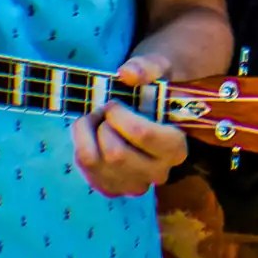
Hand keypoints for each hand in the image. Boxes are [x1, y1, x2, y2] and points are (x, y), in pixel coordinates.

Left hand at [70, 49, 189, 197]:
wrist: (151, 111)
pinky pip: (85, 171)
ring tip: (95, 120)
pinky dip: (82, 148)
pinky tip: (92, 136)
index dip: (119, 115)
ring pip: (95, 163)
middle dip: (101, 126)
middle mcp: (159, 172)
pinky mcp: (113, 190)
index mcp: (176, 147)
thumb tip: (128, 73)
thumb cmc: (155, 89)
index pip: (143, 135)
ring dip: (87, 136)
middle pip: (115, 154)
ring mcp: (135, 185)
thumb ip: (148, 67)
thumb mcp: (158, 69)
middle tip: (103, 110)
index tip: (113, 103)